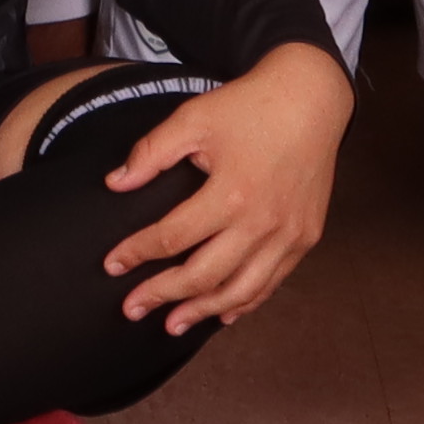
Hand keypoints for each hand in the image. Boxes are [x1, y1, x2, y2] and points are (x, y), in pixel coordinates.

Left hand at [97, 46, 349, 329]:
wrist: (311, 98)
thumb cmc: (249, 106)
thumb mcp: (193, 118)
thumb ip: (151, 153)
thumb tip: (115, 184)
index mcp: (230, 193)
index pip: (172, 237)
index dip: (137, 253)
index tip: (112, 265)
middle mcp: (262, 223)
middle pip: (204, 275)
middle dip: (162, 295)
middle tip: (131, 309)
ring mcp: (289, 235)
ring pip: (241, 290)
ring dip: (202, 311)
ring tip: (171, 325)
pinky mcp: (307, 237)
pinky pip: (273, 283)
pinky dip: (246, 302)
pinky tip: (223, 314)